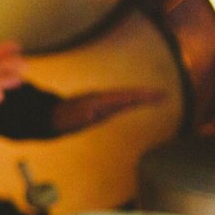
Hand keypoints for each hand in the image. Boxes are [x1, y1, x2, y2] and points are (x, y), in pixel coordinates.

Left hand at [50, 88, 166, 133]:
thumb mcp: (69, 119)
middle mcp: (102, 99)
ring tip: (159, 97)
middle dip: (146, 95)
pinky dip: (132, 101)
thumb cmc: (61, 119)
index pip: (123, 97)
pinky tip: (139, 102)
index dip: (140, 97)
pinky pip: (120, 103)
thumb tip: (90, 112)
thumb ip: (79, 116)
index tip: (155, 96)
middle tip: (164, 95)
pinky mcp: (101, 108)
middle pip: (128, 95)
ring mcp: (102, 103)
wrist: (51, 117)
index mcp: (98, 101)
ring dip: (141, 97)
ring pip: (125, 98)